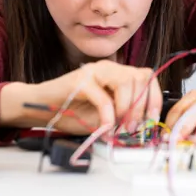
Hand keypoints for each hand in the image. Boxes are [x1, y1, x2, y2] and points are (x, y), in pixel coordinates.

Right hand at [0, 60, 162, 135]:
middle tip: (132, 128)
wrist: (41, 109)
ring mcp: (94, 71)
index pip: (147, 77)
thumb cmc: (72, 112)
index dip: (154, 98)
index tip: (152, 118)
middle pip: (139, 78)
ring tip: (119, 127)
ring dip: (127, 109)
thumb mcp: (106, 117)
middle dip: (140, 107)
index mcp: (117, 74)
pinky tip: (104, 127)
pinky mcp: (80, 80)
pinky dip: (108, 115)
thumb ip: (124, 115)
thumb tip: (144, 123)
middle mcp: (109, 68)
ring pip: (126, 81)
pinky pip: (103, 97)